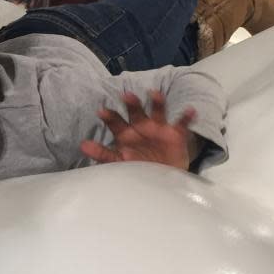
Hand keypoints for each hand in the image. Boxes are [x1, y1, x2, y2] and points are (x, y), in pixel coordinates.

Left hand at [80, 90, 197, 170]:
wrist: (162, 179)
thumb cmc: (137, 167)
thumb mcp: (119, 162)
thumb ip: (102, 154)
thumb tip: (82, 145)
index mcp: (125, 133)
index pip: (115, 122)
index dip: (109, 117)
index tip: (101, 111)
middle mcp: (141, 126)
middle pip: (136, 111)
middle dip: (132, 103)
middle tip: (126, 95)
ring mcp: (159, 128)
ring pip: (158, 111)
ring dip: (157, 102)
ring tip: (155, 94)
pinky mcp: (176, 134)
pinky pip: (182, 124)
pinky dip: (186, 117)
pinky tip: (190, 110)